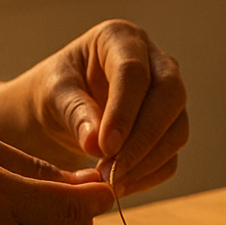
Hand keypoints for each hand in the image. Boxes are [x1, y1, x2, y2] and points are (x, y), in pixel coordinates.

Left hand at [27, 19, 187, 194]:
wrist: (51, 114)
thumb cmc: (47, 95)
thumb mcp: (50, 96)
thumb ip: (74, 112)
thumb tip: (98, 143)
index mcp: (120, 39)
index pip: (134, 72)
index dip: (124, 111)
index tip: (105, 147)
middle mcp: (154, 61)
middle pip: (170, 97)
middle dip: (143, 138)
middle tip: (114, 170)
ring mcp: (167, 95)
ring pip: (177, 128)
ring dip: (148, 160)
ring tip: (112, 182)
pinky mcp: (170, 126)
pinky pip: (172, 153)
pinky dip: (151, 173)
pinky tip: (123, 185)